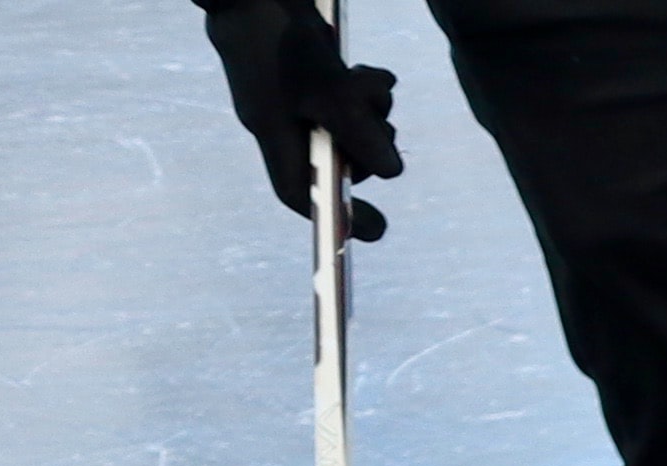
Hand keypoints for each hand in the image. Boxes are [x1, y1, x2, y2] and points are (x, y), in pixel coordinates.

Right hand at [194, 0, 402, 237]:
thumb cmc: (282, 36)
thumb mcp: (327, 88)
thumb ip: (358, 131)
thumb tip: (393, 173)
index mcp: (273, 132)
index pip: (300, 191)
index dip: (336, 215)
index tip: (376, 229)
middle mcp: (283, 120)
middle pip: (337, 159)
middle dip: (368, 146)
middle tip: (381, 124)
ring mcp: (296, 96)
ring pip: (350, 125)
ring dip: (374, 110)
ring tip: (372, 83)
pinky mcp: (312, 73)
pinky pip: (350, 96)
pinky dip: (370, 89)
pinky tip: (376, 74)